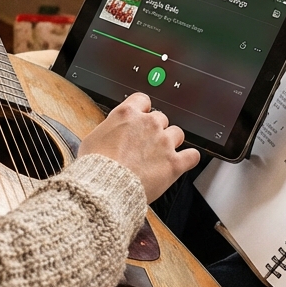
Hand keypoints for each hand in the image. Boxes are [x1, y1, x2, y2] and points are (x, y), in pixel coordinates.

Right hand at [78, 93, 199, 201]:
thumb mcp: (93, 138)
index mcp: (127, 114)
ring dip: (171, 142)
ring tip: (161, 155)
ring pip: (177, 134)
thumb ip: (109, 130)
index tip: (141, 117)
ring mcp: (164, 142)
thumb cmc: (96, 166)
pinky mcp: (174, 163)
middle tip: (145, 144)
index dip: (143, 110)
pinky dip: (189, 159)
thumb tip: (111, 135)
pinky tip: (184, 161)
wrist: (106, 186)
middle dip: (155, 130)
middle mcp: (148, 124)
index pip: (143, 100)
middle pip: (161, 118)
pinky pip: (192, 156)